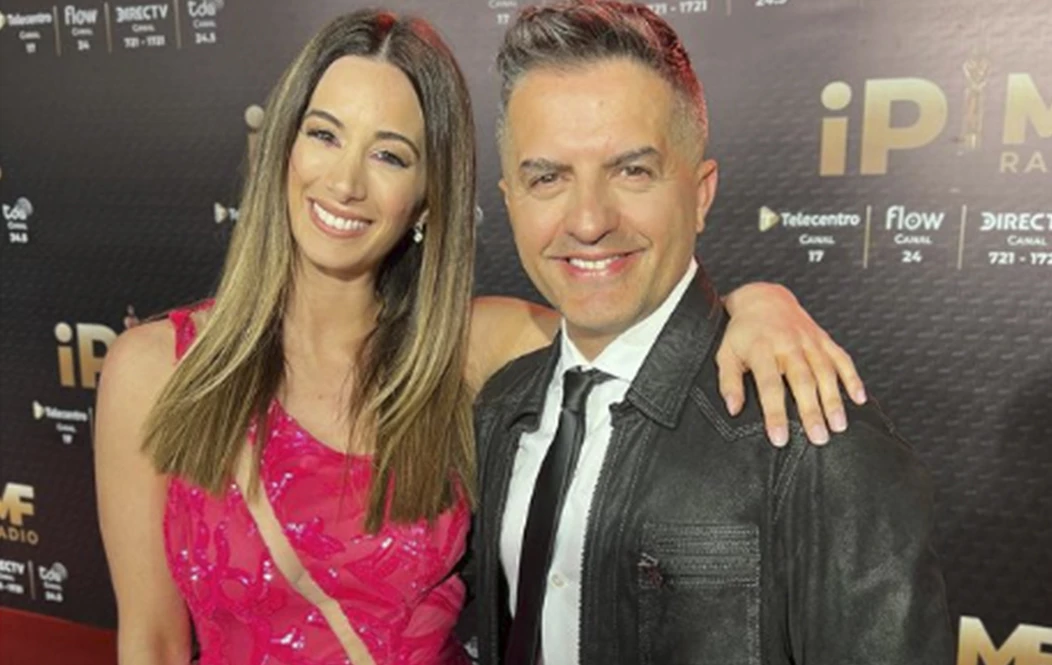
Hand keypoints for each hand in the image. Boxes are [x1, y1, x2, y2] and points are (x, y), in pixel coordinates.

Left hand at [719, 282, 865, 446]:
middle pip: (802, 381)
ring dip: (834, 399)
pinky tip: (859, 398)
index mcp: (761, 349)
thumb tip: (733, 409)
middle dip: (812, 411)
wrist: (762, 299)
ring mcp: (809, 341)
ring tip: (838, 425)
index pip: (769, 385)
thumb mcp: (726, 354)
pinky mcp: (824, 339)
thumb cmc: (743, 332)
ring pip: (825, 372)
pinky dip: (852, 377)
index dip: (775, 413)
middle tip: (818, 438)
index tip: (780, 438)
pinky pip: (842, 358)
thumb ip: (729, 382)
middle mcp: (788, 344)